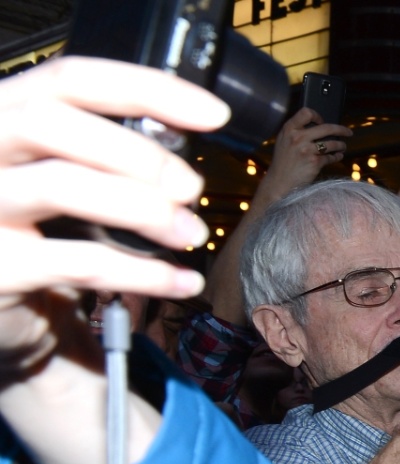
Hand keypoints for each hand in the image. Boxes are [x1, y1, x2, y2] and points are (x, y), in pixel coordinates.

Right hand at [0, 57, 221, 374]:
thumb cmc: (36, 236)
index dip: (145, 89)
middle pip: (50, 121)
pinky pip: (79, 261)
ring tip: (188, 232)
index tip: (211, 114)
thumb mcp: (64, 183)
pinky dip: (143, 273)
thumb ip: (107, 158)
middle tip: (189, 188)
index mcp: (5, 118)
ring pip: (60, 184)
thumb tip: (184, 152)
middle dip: (136, 152)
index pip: (69, 78)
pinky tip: (178, 281)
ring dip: (143, 208)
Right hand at [254, 107, 350, 206]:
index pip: (306, 113)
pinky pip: (331, 157)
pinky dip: (336, 156)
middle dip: (341, 129)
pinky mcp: (314, 162)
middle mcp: (298, 137)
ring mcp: (306, 150)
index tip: (323, 122)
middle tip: (348, 132)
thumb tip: (317, 125)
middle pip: (326, 128)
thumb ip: (296, 131)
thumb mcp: (284, 141)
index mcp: (289, 129)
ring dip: (341, 145)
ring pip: (332, 143)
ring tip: (343, 147)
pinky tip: (338, 156)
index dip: (317, 116)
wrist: (279, 181)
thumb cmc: (283, 161)